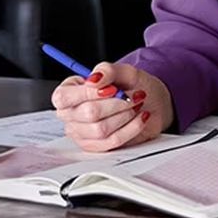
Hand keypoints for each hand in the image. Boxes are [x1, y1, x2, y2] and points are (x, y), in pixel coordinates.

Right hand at [51, 62, 173, 152]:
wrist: (152, 101)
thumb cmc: (134, 85)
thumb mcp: (124, 71)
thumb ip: (107, 70)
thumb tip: (93, 80)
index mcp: (69, 91)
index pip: (64, 97)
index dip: (89, 93)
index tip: (112, 88)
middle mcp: (71, 113)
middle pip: (88, 113)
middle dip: (117, 103)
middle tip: (131, 96)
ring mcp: (81, 132)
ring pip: (100, 129)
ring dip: (125, 115)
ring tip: (135, 105)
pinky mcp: (96, 146)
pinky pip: (113, 141)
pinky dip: (132, 127)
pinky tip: (139, 117)